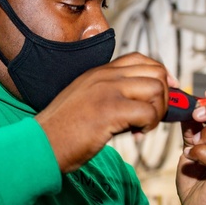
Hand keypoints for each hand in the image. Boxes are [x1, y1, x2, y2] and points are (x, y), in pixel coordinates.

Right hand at [35, 53, 169, 172]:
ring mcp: (107, 90)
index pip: (141, 59)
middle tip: (152, 117)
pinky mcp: (110, 109)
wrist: (41, 145)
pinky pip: (148, 112)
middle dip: (164, 96)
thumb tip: (141, 106)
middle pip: (156, 71)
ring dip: (157, 112)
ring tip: (142, 127)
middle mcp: (105, 75)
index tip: (164, 94)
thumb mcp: (86, 101)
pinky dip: (149, 126)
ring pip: (157, 89)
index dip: (160, 76)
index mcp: (99, 72)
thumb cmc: (62, 131)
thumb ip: (110, 96)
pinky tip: (134, 135)